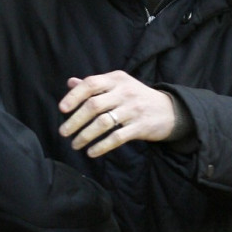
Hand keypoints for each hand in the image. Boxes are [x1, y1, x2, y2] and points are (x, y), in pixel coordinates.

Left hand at [58, 71, 174, 156]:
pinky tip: (91, 152)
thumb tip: (70, 82)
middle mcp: (125, 92)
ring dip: (85, 135)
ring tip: (75, 144)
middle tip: (63, 132)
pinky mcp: (140, 127)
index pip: (91, 83)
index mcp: (116, 79)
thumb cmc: (136, 96)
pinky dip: (101, 146)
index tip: (62, 109)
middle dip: (75, 120)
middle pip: (94, 105)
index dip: (74, 96)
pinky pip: (117, 138)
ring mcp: (133, 109)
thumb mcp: (118, 85)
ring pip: (103, 123)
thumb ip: (95, 85)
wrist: (169, 110)